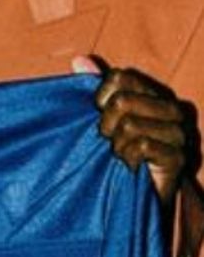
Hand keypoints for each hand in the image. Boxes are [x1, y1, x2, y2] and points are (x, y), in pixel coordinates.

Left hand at [72, 57, 198, 204]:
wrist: (135, 197)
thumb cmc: (116, 152)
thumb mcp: (101, 118)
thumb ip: (93, 87)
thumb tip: (78, 59)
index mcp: (152, 94)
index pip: (119, 78)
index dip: (100, 98)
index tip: (99, 118)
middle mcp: (170, 108)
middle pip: (122, 101)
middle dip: (105, 125)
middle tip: (108, 142)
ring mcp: (178, 132)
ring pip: (130, 125)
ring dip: (115, 146)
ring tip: (119, 155)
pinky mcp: (179, 156)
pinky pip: (142, 146)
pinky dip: (127, 158)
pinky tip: (128, 165)